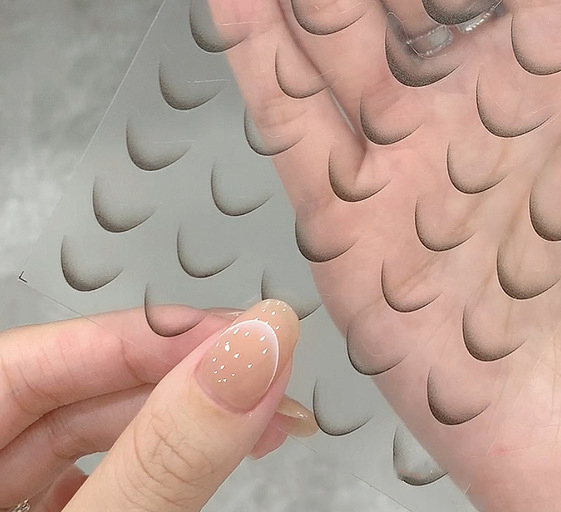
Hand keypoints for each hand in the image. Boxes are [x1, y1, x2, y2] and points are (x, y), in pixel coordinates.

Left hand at [0, 301, 312, 510]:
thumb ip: (162, 459)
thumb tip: (246, 357)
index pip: (34, 357)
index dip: (144, 337)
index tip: (238, 332)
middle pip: (71, 394)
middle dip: (183, 380)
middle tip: (268, 369)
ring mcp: (1, 506)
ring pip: (91, 434)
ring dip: (187, 419)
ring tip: (265, 415)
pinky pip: (98, 475)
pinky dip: (164, 462)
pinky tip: (214, 452)